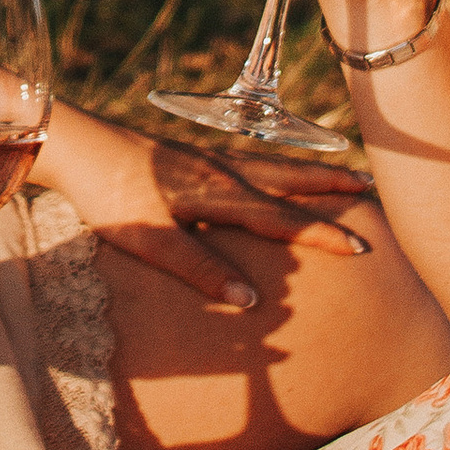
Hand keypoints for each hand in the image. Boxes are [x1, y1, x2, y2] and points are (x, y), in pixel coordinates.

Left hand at [34, 100, 375, 302]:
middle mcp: (221, 172)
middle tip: (372, 188)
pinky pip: (250, 159)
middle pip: (288, 180)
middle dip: (330, 187)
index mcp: (218, 194)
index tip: (362, 248)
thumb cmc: (110, 196)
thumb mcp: (152, 241)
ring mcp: (207, 159)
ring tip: (342, 173)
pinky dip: (277, 164)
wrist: (77, 146)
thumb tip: (253, 303)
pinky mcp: (190, 155)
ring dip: (309, 172)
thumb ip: (202, 270)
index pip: (281, 219)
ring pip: (272, 166)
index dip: (321, 235)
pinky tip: (274, 169)